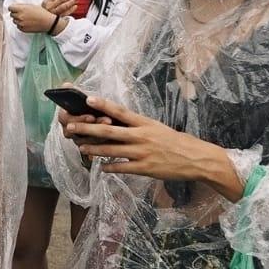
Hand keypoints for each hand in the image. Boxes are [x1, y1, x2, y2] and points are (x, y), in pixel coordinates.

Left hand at [8, 3, 58, 33]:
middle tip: (23, 13)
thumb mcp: (31, 5)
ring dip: (18, 19)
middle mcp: (19, 16)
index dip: (13, 8)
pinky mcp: (23, 29)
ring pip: (14, 21)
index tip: (15, 9)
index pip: (10, 8)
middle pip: (11, 14)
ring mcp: (20, 23)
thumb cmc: (41, 12)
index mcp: (21, 9)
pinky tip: (27, 23)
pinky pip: (18, 26)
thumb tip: (14, 7)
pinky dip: (21, 25)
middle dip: (16, 13)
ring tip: (26, 18)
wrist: (47, 22)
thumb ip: (21, 6)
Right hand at [41, 0, 80, 16]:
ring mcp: (53, 13)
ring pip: (63, 6)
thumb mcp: (47, 1)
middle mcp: (49, 6)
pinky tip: (75, 6)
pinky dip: (70, 10)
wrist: (40, 20)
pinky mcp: (56, 19)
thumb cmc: (45, 10)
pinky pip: (65, 13)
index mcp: (47, 0)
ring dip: (71, 2)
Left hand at [61, 96, 244, 202]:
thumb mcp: (156, 128)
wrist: (196, 158)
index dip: (103, 104)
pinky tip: (101, 168)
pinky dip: (110, 168)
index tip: (87, 99)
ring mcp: (142, 153)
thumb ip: (136, 126)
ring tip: (81, 148)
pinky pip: (122, 168)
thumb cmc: (174, 142)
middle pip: (109, 130)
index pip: (120, 111)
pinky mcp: (145, 169)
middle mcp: (141, 136)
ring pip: (111, 150)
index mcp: (144, 123)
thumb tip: (116, 122)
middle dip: (88, 128)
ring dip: (94, 149)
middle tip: (71, 127)